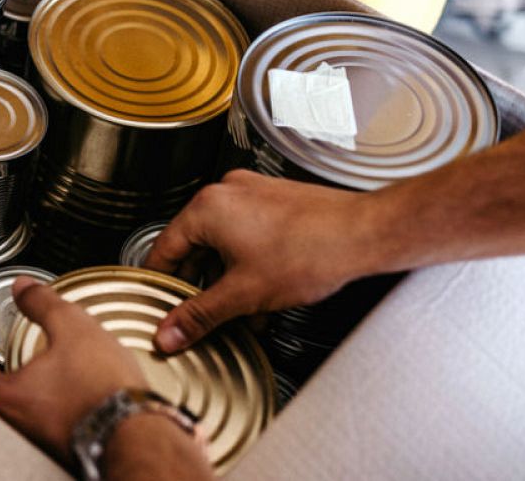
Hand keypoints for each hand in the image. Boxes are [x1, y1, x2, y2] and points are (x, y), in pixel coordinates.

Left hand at [0, 277, 145, 459]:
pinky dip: (58, 415)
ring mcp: (44, 442)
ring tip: (51, 381)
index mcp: (9, 397)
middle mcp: (20, 426)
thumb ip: (42, 303)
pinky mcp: (69, 450)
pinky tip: (78, 403)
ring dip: (34, 399)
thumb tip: (23, 287)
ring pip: (27, 417)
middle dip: (8, 382)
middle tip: (18, 366)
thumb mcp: (72, 327)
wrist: (139, 432)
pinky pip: (54, 429)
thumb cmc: (103, 387)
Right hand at [145, 170, 380, 352]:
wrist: (365, 234)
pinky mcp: (275, 201)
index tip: (159, 303)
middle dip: (201, 286)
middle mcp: (226, 193)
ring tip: (240, 311)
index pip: (163, 250)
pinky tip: (262, 292)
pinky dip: (248, 263)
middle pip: (195, 247)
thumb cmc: (313, 251)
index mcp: (206, 208)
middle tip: (201, 314)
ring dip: (227, 278)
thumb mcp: (244, 294)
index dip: (160, 284)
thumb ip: (200, 316)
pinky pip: (247, 234)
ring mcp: (252, 194)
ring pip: (224, 243)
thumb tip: (170, 332)